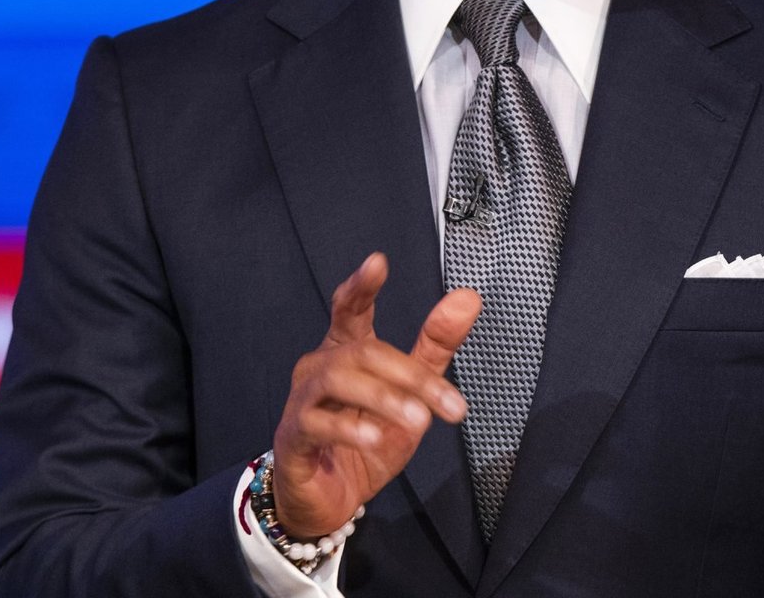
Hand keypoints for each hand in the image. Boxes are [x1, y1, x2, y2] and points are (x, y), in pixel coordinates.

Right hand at [271, 252, 480, 537]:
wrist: (330, 500)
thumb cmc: (366, 438)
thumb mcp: (411, 393)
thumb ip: (436, 346)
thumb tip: (469, 297)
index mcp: (346, 350)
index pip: (349, 308)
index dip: (361, 285)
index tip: (378, 263)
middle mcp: (320, 367)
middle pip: (363, 352)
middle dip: (410, 375)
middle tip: (450, 405)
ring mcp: (303, 400)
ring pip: (339, 380)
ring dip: (385, 398)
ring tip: (418, 421)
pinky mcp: (294, 436)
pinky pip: (316, 423)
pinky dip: (349, 428)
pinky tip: (375, 438)